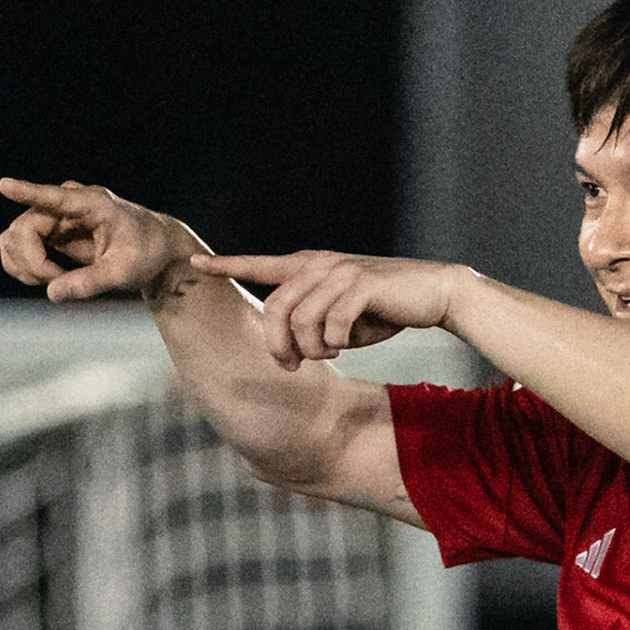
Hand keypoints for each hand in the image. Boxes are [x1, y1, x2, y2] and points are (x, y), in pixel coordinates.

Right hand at [0, 177, 201, 301]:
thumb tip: (52, 294)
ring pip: (15, 237)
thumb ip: (90, 282)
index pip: (53, 197)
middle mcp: (68, 204)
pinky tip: (45, 278)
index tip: (4, 185)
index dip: (26, 192)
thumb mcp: (124, 271)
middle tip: (58, 282)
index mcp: (92, 204)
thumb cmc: (146, 253)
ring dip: (25, 265)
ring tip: (55, 281)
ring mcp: (56, 216)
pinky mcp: (50, 231)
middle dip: (33, 262)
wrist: (155, 249)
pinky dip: (24, 266)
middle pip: (24, 228)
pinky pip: (19, 245)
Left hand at [194, 251, 469, 370]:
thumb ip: (313, 326)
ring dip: (311, 348)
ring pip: (300, 320)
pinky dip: (335, 342)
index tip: (195, 264)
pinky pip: (331, 323)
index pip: (260, 264)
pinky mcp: (362, 284)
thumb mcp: (342, 320)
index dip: (227, 265)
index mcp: (310, 266)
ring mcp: (340, 271)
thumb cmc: (385, 308)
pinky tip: (347, 343)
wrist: (434, 293)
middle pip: (275, 309)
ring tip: (329, 353)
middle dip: (277, 345)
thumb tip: (292, 352)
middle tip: (290, 366)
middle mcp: (320, 263)